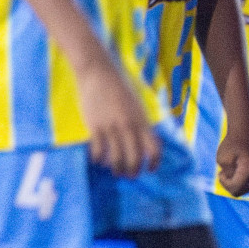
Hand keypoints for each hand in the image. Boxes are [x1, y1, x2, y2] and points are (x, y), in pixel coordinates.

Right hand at [76, 60, 160, 177]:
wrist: (98, 72)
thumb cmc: (119, 87)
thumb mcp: (137, 104)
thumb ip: (141, 122)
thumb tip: (145, 141)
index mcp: (142, 120)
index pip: (154, 148)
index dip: (154, 162)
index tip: (150, 169)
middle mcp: (129, 126)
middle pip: (135, 158)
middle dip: (133, 172)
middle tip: (129, 175)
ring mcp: (111, 127)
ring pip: (116, 159)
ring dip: (116, 169)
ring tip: (115, 171)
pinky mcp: (94, 126)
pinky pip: (98, 151)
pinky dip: (99, 160)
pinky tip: (98, 160)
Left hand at [216, 130, 248, 197]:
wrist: (244, 134)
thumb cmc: (231, 145)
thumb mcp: (222, 159)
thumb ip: (227, 175)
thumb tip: (234, 186)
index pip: (234, 188)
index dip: (224, 182)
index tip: (221, 171)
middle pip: (237, 192)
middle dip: (228, 184)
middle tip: (225, 170)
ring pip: (241, 191)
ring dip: (233, 183)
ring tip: (231, 170)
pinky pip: (245, 188)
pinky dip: (238, 183)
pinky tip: (235, 172)